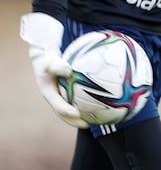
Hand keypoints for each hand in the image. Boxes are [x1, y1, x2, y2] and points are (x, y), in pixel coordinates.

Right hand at [20, 13, 87, 127]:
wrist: (44, 58)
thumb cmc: (47, 60)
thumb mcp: (50, 62)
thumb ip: (58, 66)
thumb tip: (70, 71)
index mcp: (49, 94)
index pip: (59, 107)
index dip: (68, 113)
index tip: (78, 115)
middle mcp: (54, 98)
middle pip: (64, 114)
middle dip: (74, 121)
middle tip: (87, 125)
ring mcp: (58, 97)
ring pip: (69, 109)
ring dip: (79, 116)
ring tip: (93, 119)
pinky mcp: (64, 93)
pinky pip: (73, 101)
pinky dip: (81, 105)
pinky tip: (94, 104)